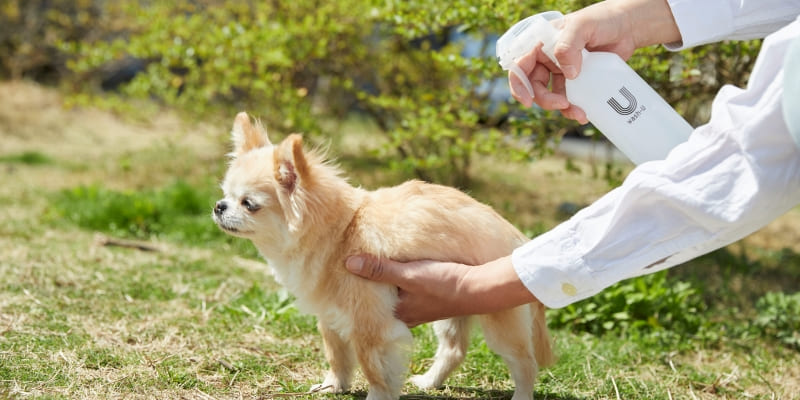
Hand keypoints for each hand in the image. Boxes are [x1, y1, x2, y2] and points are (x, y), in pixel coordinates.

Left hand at [345, 255, 470, 326]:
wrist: (481, 288)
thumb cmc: (444, 283)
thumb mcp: (409, 274)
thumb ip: (380, 269)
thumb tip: (348, 263)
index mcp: (398, 313)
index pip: (368, 302)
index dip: (357, 286)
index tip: (344, 268)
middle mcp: (407, 315)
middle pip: (381, 299)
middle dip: (370, 284)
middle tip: (354, 262)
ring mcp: (421, 308)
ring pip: (396, 294)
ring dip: (388, 280)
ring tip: (375, 260)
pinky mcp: (432, 298)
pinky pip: (409, 290)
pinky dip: (402, 278)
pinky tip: (402, 265)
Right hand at [509, 0, 680, 122]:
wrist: (628, 27)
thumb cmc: (602, 19)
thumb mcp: (582, 25)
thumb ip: (568, 45)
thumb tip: (568, 74)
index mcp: (542, 44)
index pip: (521, 66)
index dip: (519, 85)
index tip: (527, 101)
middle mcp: (548, 59)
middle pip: (535, 86)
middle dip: (545, 100)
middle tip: (563, 104)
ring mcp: (563, 71)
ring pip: (553, 96)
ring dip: (563, 108)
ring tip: (580, 114)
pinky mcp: (578, 81)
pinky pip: (571, 98)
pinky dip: (575, 108)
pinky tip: (586, 112)